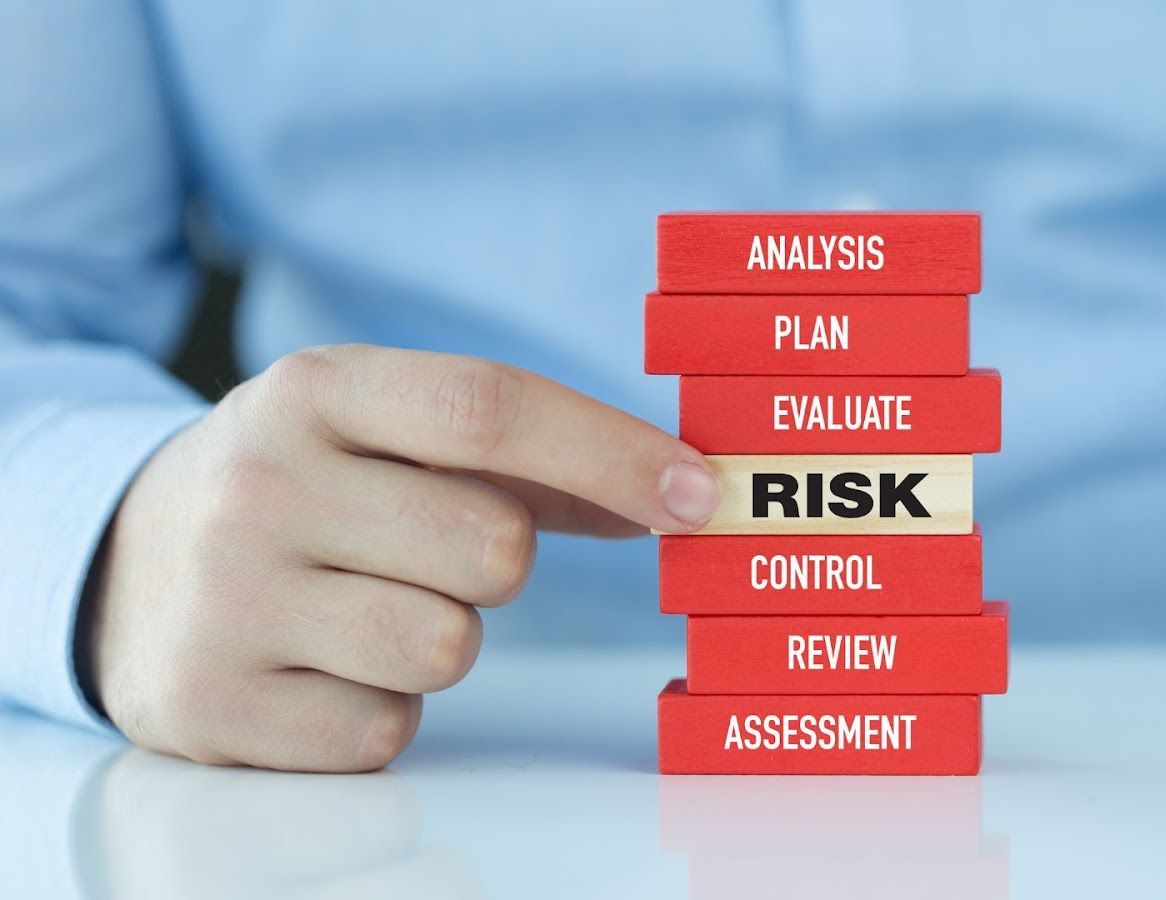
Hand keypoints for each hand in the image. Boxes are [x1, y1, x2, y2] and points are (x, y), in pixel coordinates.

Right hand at [82, 345, 719, 771]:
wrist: (125, 561)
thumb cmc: (308, 489)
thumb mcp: (386, 433)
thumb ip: (533, 461)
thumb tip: (681, 497)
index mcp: (314, 390)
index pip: (487, 407)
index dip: (612, 453)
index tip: (702, 495)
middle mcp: (258, 483)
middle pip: (492, 547)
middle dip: (500, 563)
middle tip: (431, 551)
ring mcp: (224, 599)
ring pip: (448, 646)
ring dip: (442, 639)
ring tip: (367, 605)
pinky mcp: (210, 706)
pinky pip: (387, 729)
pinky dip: (382, 707)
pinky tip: (323, 664)